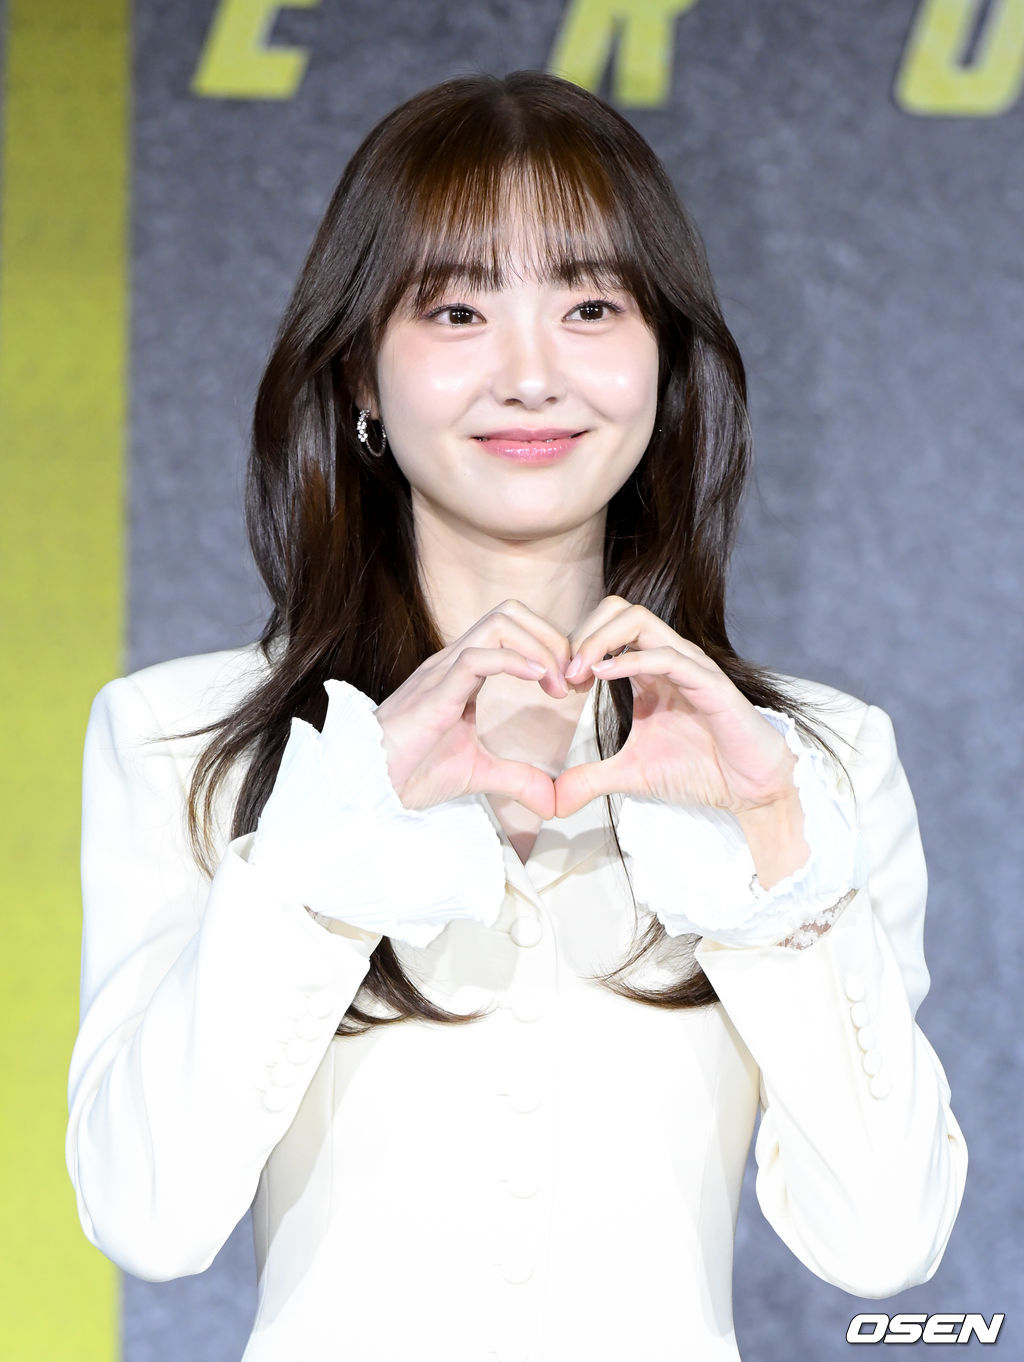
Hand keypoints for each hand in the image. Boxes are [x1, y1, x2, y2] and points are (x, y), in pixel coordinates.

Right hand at [374, 599, 573, 818]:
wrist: (368, 788)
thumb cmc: (410, 774)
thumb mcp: (478, 774)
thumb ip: (517, 779)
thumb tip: (552, 801)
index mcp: (463, 671)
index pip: (512, 629)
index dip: (549, 647)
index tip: (571, 687)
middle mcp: (453, 661)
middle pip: (511, 613)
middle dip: (551, 638)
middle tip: (571, 681)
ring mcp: (443, 672)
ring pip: (499, 623)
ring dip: (539, 648)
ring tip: (557, 686)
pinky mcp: (436, 693)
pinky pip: (478, 657)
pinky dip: (515, 661)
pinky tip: (537, 683)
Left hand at [554, 597, 807, 882]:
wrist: (749, 789)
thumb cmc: (698, 770)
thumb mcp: (630, 774)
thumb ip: (589, 779)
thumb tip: (552, 802)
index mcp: (649, 668)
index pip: (606, 626)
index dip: (574, 646)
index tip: (554, 684)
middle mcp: (668, 657)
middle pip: (618, 609)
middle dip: (582, 633)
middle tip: (562, 675)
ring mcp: (690, 665)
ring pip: (639, 620)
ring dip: (599, 641)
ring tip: (576, 674)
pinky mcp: (709, 684)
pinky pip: (666, 656)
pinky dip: (630, 660)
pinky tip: (601, 677)